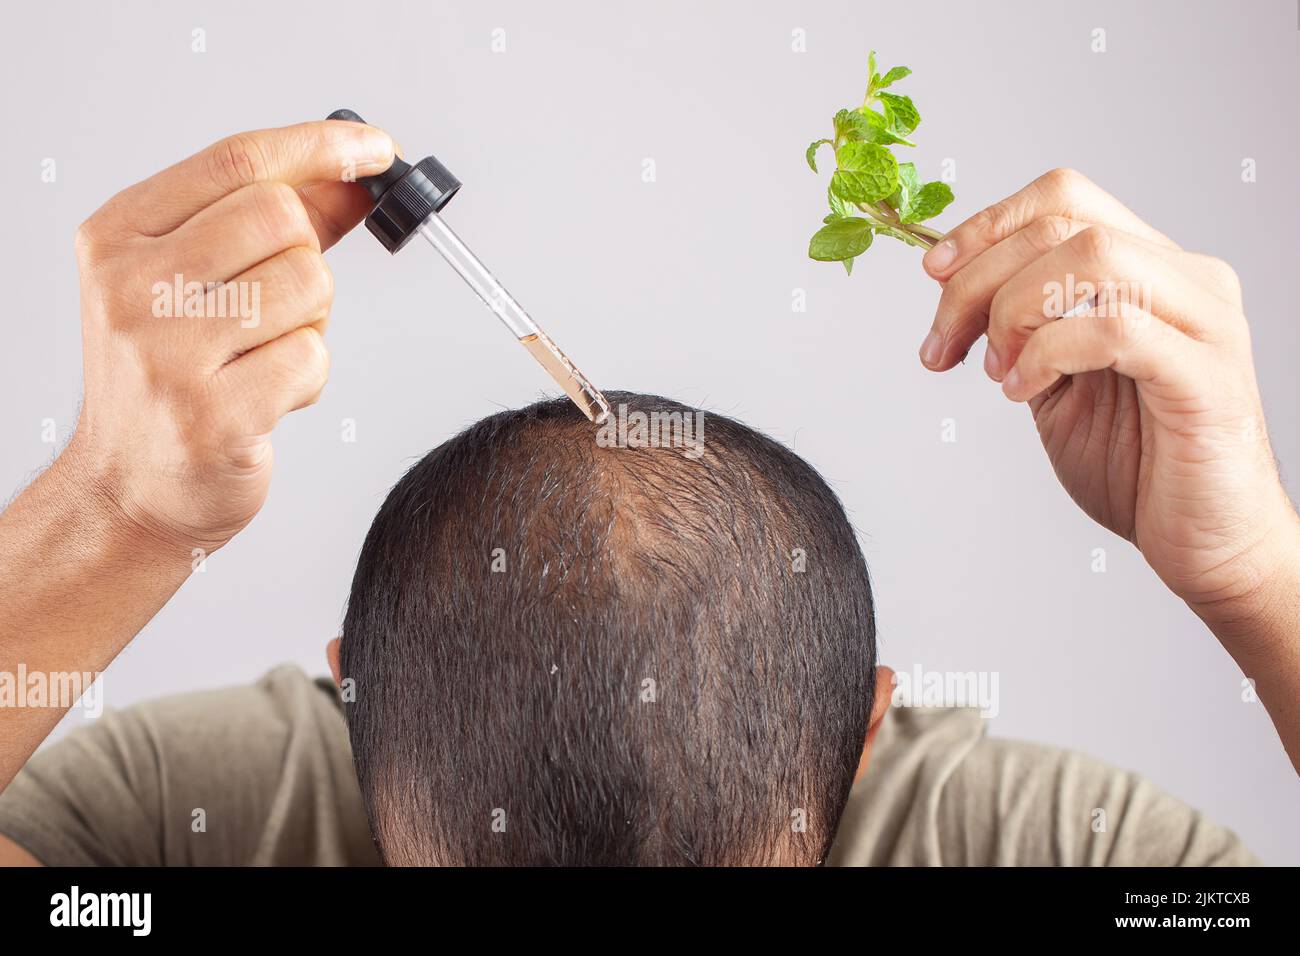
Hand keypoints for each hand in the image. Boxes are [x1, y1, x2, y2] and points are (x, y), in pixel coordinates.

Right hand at [67, 121, 393, 553]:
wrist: (128, 490)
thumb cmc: (169, 380)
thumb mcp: (197, 283)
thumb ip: (273, 225)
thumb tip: (353, 176)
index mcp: (118, 236)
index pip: (237, 161)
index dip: (322, 147)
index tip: (377, 148)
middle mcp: (131, 286)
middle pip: (283, 219)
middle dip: (308, 261)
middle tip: (280, 309)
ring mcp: (167, 352)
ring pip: (310, 285)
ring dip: (312, 325)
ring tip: (263, 359)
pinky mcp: (214, 415)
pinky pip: (313, 359)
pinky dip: (310, 378)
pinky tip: (266, 397)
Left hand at [916, 168, 1298, 621]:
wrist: (1204, 545)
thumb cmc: (1135, 466)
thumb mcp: (1053, 384)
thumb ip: (1020, 330)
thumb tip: (951, 284)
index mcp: (1152, 269)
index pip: (1063, 198)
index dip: (986, 226)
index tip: (932, 274)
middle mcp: (1188, 280)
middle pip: (1062, 224)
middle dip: (976, 281)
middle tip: (942, 347)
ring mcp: (1205, 323)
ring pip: (1093, 256)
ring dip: (1014, 310)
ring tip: (995, 371)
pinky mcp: (1207, 377)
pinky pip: (1115, 329)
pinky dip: (1049, 353)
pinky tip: (1023, 391)